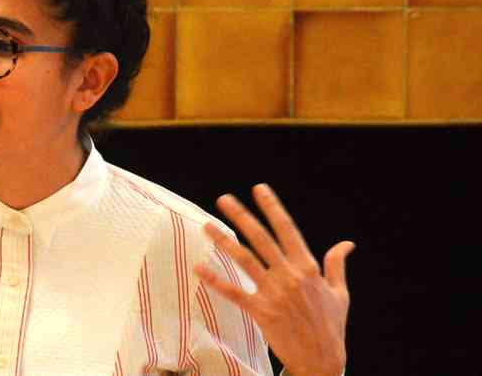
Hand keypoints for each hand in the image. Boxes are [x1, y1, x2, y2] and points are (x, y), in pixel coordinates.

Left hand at [193, 184, 353, 375]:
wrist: (322, 362)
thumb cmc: (331, 327)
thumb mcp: (339, 293)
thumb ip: (337, 265)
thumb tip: (347, 243)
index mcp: (308, 267)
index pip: (287, 229)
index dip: (272, 208)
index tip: (259, 189)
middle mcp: (290, 276)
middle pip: (261, 239)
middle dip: (241, 216)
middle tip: (223, 199)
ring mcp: (274, 293)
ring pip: (245, 260)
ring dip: (224, 241)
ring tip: (206, 226)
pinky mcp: (261, 312)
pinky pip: (234, 293)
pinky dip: (215, 281)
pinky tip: (199, 269)